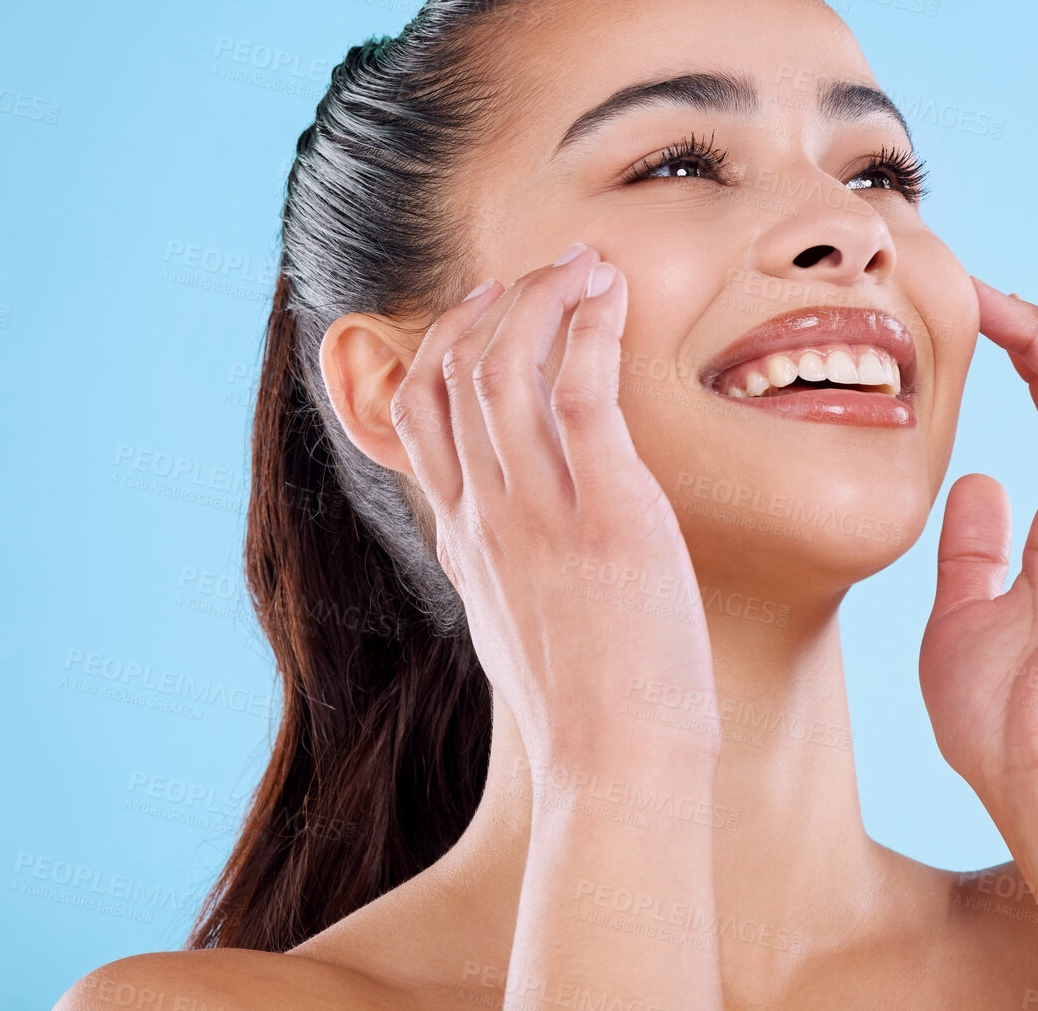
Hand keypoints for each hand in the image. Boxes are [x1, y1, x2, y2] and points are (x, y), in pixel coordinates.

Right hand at [389, 245, 717, 766]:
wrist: (617, 770)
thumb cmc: (589, 709)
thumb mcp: (520, 626)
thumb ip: (509, 565)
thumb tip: (526, 536)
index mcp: (463, 539)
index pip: (419, 412)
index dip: (446, 342)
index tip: (489, 307)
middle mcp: (485, 517)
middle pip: (452, 372)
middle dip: (490, 303)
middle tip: (542, 271)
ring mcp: (538, 513)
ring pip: (506, 365)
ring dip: (543, 296)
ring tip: (586, 267)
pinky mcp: (606, 513)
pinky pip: (582, 390)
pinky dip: (591, 326)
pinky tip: (613, 297)